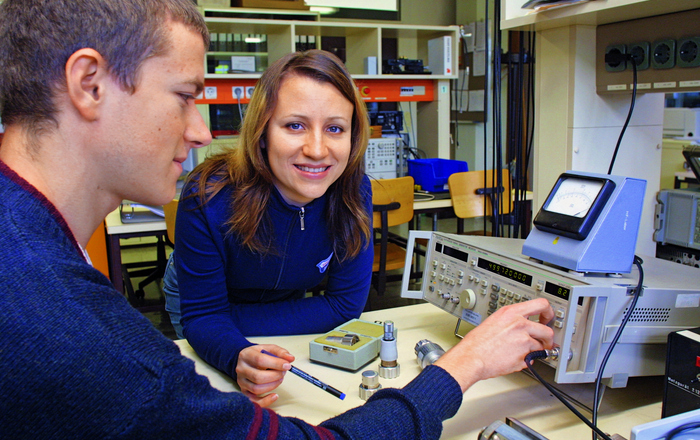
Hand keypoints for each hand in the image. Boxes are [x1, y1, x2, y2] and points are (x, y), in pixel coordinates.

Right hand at [236, 344, 293, 406]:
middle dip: (275, 376)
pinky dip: (266, 401)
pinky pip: (254, 401)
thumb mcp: (268, 348)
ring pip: (256, 389)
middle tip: (283, 372)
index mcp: (246, 355)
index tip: (287, 365)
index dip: (275, 364)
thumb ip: (280, 352)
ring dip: (273, 385)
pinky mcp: (244, 392)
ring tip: (280, 379)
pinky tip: (275, 396)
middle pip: (258, 377)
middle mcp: (241, 369)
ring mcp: (241, 382)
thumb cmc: (258, 354)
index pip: (260, 360)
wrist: (245, 360)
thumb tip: (290, 358)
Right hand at [434, 298, 553, 392]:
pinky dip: (526, 361)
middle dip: (548, 339)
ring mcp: (523, 341)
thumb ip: (512, 320)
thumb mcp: (495, 320)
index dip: (549, 312)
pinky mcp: (524, 356)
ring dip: (534, 351)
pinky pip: (532, 359)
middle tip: (544, 343)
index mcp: (512, 312)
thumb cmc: (478, 342)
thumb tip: (524, 325)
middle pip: (547, 331)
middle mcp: (520, 324)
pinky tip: (514, 359)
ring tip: (521, 353)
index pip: (541, 304)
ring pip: (540, 347)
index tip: (548, 318)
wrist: (472, 357)